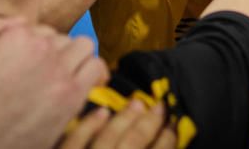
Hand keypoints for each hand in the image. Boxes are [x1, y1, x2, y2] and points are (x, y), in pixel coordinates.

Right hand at [0, 18, 107, 148]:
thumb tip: (18, 20)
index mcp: (17, 36)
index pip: (38, 29)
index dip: (32, 45)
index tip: (26, 62)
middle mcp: (42, 49)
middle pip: (61, 37)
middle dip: (53, 49)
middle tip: (42, 70)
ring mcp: (59, 72)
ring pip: (84, 46)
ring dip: (75, 55)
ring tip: (64, 72)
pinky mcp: (71, 97)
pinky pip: (96, 69)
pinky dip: (91, 71)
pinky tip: (80, 82)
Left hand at [58, 101, 174, 148]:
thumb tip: (152, 142)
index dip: (167, 139)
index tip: (173, 124)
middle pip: (134, 143)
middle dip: (150, 123)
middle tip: (160, 106)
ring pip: (108, 139)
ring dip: (125, 119)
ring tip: (136, 104)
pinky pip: (75, 142)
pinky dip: (90, 126)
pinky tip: (101, 113)